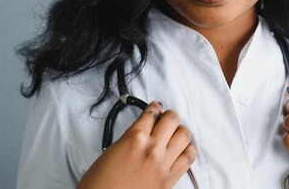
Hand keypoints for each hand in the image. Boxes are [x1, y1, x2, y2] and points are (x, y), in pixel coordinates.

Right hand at [77, 101, 195, 188]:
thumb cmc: (100, 183)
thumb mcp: (111, 151)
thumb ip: (129, 138)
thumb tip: (141, 132)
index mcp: (134, 138)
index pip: (152, 113)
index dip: (155, 108)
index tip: (156, 108)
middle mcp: (151, 148)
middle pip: (171, 119)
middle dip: (169, 116)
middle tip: (166, 118)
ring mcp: (163, 163)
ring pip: (184, 135)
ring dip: (181, 131)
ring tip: (176, 132)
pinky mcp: (170, 178)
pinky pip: (188, 158)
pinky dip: (189, 150)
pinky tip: (184, 148)